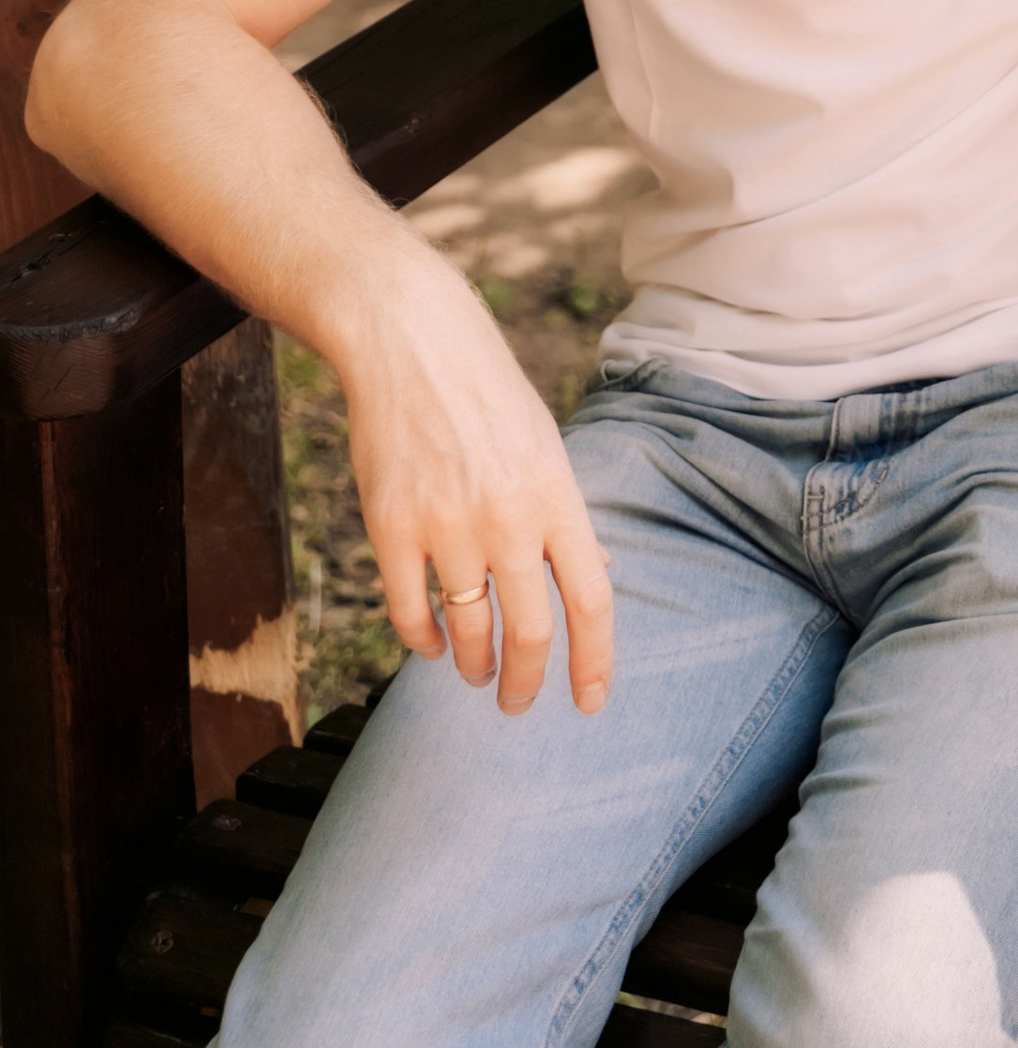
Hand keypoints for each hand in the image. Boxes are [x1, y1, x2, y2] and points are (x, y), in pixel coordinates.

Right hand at [335, 251, 615, 717]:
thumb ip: (565, 516)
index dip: (595, 661)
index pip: (591, 599)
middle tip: (517, 704)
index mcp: (558, 497)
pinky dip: (423, 641)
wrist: (415, 344)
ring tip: (475, 674)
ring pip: (470, 631)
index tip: (589, 703)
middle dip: (525, 683)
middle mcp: (509, 518)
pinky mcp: (393, 527)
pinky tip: (431, 645)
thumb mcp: (546, 448)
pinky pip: (410, 613)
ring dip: (474, 666)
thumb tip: (595, 574)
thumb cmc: (489, 397)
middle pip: (531, 632)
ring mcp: (448, 525)